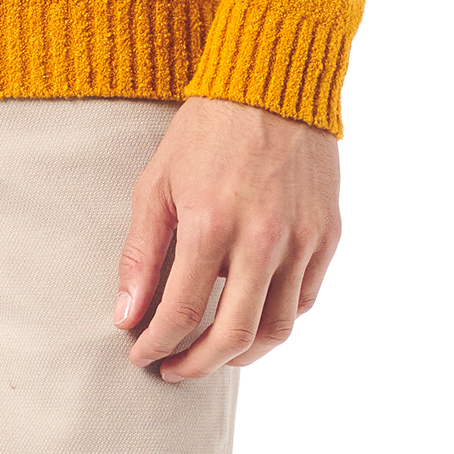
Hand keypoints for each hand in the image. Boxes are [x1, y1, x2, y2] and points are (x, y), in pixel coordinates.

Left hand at [115, 95, 340, 379]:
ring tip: (213, 353)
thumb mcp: (157, 182)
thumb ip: (140, 253)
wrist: (271, 83)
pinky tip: (251, 316)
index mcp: (210, 224)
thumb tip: (126, 316)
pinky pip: (304, 299)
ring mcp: (300, 240)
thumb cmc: (206, 131)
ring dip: (241, 354)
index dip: (156, 346)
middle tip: (174, 371)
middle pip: (232, 336)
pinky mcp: (327, 235)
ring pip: (276, 329)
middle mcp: (260, 240)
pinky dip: (277, 319)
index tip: (140, 356)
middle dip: (197, 365)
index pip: (180, 314)